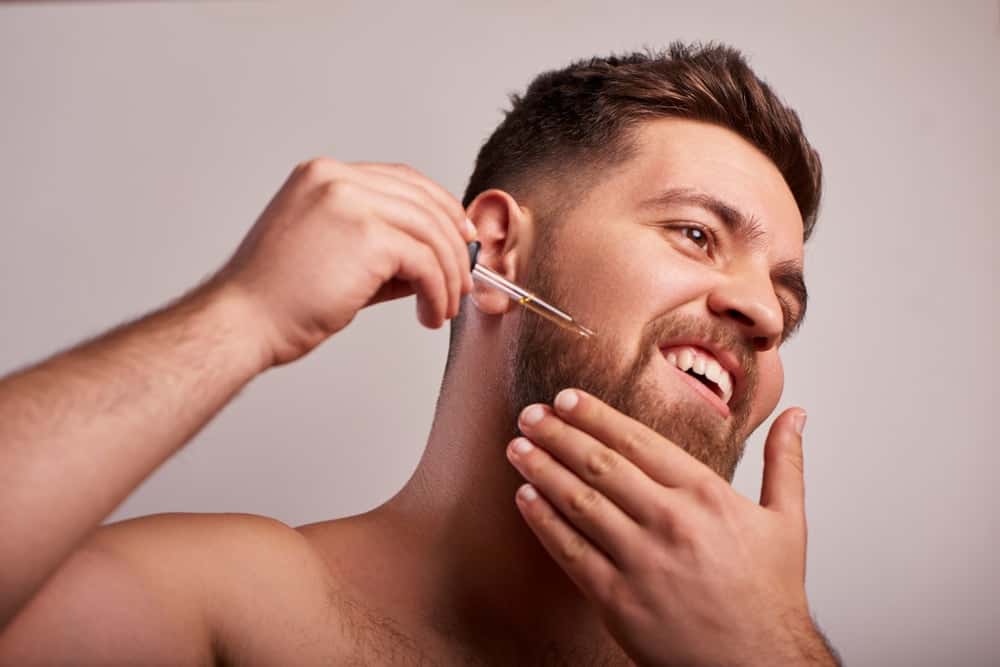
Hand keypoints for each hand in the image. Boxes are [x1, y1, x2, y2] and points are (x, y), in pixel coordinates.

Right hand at [214, 158, 475, 365]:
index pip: (402, 180)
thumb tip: (436, 259)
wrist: (242, 322)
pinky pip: (425, 262)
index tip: (460, 238)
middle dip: (454, 243)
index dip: (440, 208)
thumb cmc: (277, 298)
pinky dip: (437, 290)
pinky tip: (431, 313)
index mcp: (323, 175)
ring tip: (444, 306)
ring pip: (431, 232)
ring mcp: (351, 203)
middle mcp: (337, 178)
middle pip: (424, 201)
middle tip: (465, 279)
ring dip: (448, 275)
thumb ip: (382, 247)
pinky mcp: (366, 237)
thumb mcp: (333, 255)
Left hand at [507, 389, 834, 666]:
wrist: (760, 663)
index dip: (596, 416)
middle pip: (600, 464)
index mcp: (705, 494)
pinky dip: (543, 521)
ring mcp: (641, 559)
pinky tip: (525, 498)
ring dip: (542, 469)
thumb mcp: (787, 521)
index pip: (638, 441)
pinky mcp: (618, 598)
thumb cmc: (771, 594)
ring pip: (579, 502)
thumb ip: (784, 462)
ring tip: (517, 447)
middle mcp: (669, 520)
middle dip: (558, 434)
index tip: (566, 399)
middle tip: (530, 414)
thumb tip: (797, 413)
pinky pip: (570, 551)